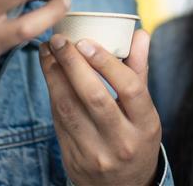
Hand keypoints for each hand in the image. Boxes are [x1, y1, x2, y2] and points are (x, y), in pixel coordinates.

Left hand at [40, 30, 160, 185]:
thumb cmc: (136, 138)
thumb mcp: (145, 110)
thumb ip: (139, 71)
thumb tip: (139, 34)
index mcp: (146, 125)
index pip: (129, 87)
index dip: (106, 62)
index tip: (86, 40)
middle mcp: (122, 141)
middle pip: (95, 97)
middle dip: (72, 64)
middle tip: (59, 40)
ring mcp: (96, 153)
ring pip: (69, 108)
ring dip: (53, 75)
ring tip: (47, 51)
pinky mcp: (73, 158)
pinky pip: (58, 120)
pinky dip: (52, 93)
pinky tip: (48, 73)